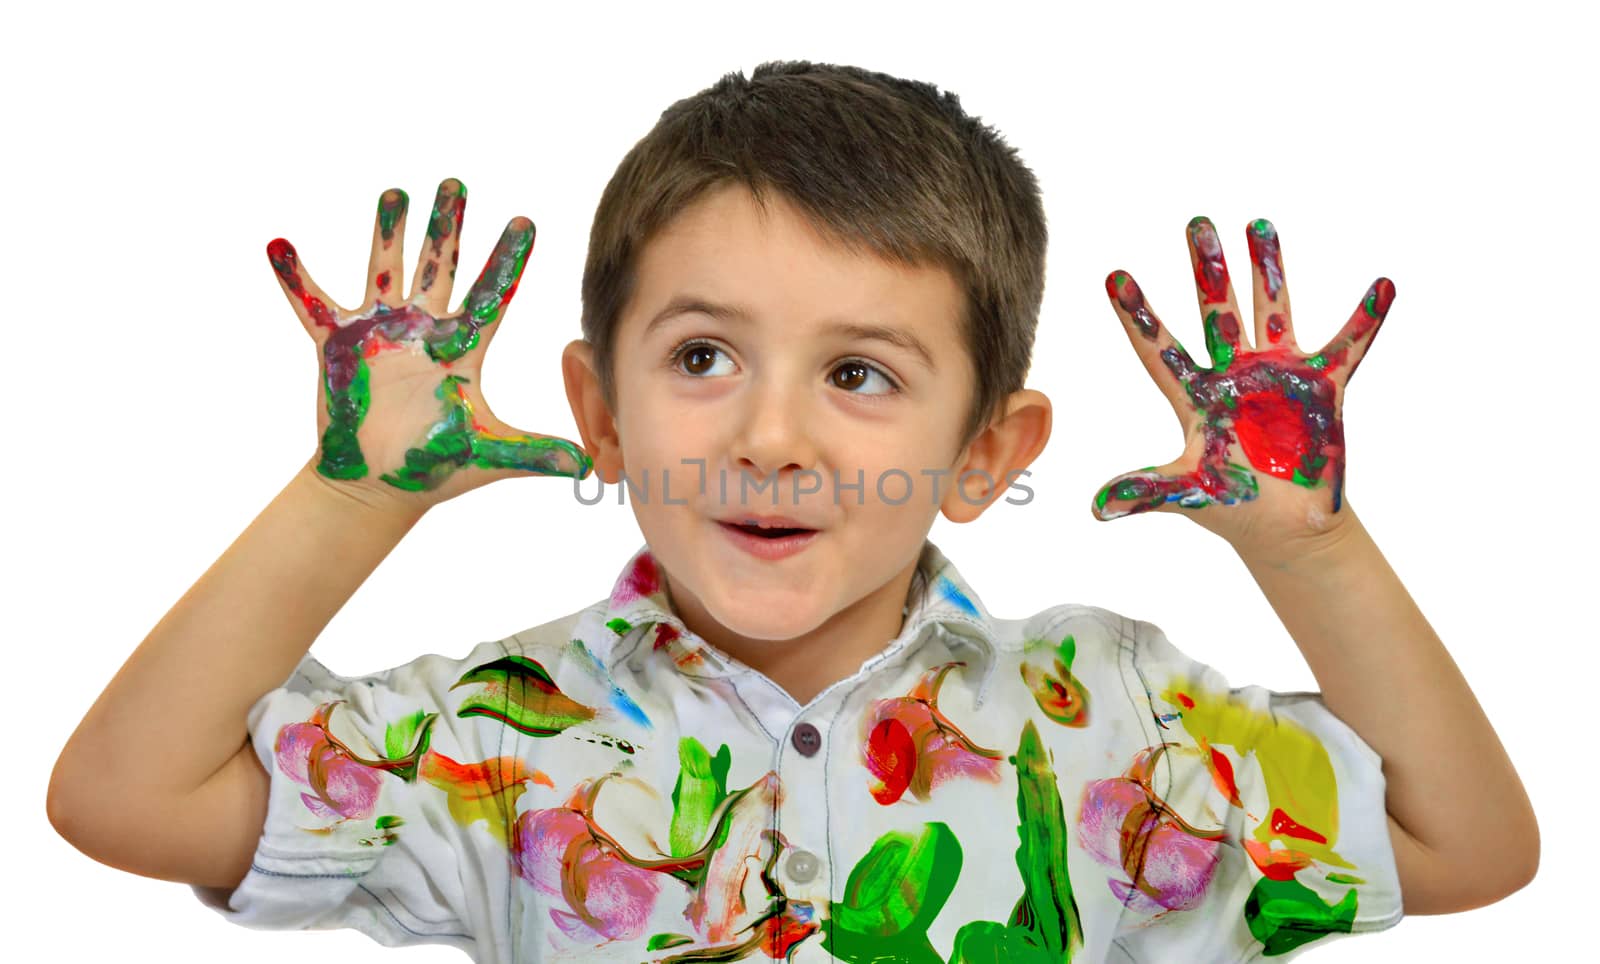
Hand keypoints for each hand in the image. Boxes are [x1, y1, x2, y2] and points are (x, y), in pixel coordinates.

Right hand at [269, 179, 591, 511]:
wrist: (377, 486)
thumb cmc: (433, 468)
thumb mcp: (488, 455)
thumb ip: (534, 453)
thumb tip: (586, 464)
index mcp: (462, 350)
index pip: (491, 295)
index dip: (506, 260)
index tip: (525, 221)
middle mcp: (423, 331)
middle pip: (439, 268)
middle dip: (447, 226)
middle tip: (456, 183)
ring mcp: (380, 332)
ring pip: (385, 270)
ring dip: (388, 233)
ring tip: (395, 193)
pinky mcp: (337, 345)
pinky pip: (312, 304)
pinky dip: (294, 277)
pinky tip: (278, 244)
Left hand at [1090, 217, 1392, 557]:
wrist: (1286, 527)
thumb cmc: (1233, 507)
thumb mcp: (1187, 495)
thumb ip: (1145, 492)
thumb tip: (1094, 509)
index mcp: (1195, 397)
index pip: (1157, 349)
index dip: (1138, 316)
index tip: (1113, 275)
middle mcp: (1233, 375)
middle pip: (1215, 313)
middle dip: (1207, 271)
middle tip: (1196, 222)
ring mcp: (1276, 375)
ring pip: (1270, 311)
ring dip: (1266, 270)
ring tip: (1258, 222)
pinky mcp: (1321, 388)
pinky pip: (1347, 347)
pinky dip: (1365, 320)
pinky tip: (1382, 286)